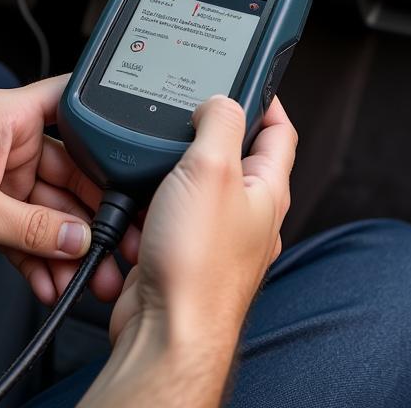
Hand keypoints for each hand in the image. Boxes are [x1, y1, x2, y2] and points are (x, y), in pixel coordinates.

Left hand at [0, 75, 137, 303]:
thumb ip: (33, 229)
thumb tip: (79, 240)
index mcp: (8, 115)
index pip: (73, 103)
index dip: (106, 125)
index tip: (133, 161)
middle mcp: (7, 139)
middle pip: (68, 169)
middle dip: (89, 212)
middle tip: (112, 248)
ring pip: (46, 206)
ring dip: (63, 242)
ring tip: (85, 278)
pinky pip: (21, 227)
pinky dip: (34, 253)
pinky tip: (49, 280)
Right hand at [108, 95, 296, 350]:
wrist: (166, 332)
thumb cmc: (198, 265)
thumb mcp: (212, 169)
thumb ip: (220, 123)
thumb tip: (220, 101)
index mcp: (266, 190)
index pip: (279, 131)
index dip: (266, 98)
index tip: (248, 77)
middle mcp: (245, 214)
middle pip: (231, 154)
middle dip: (203, 131)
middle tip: (184, 111)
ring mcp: (212, 236)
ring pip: (189, 185)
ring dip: (166, 170)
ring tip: (150, 160)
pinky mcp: (179, 254)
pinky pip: (160, 214)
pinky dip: (144, 203)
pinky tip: (131, 201)